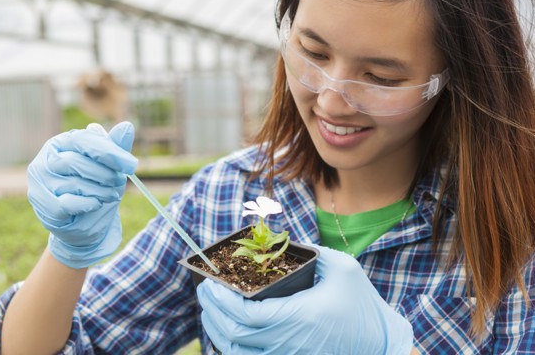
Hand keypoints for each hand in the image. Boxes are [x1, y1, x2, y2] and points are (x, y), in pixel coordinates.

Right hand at [27, 122, 137, 268]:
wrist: (86, 222)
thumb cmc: (96, 187)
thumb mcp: (110, 166)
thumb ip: (116, 147)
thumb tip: (127, 126)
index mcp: (61, 142)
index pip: (83, 140)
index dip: (109, 152)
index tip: (131, 165)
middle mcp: (45, 160)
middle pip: (76, 162)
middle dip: (105, 174)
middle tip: (119, 182)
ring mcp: (40, 183)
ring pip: (74, 184)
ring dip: (100, 191)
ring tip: (110, 195)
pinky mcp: (43, 205)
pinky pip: (68, 203)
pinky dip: (88, 204)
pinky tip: (96, 204)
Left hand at [196, 245, 412, 353]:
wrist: (380, 345)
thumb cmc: (362, 305)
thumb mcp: (343, 268)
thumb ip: (311, 252)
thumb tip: (279, 241)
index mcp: (299, 317)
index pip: (245, 314)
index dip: (221, 301)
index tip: (210, 284)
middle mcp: (288, 344)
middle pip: (233, 336)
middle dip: (212, 313)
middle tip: (205, 293)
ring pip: (236, 354)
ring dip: (217, 332)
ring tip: (212, 310)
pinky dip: (233, 348)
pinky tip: (229, 332)